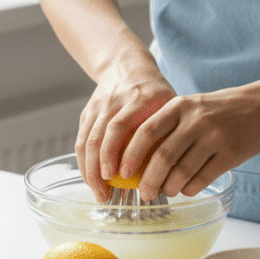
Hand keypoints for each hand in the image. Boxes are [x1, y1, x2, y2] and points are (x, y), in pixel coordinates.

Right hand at [76, 58, 175, 202]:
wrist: (126, 64)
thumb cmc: (154, 91)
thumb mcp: (169, 102)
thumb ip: (173, 129)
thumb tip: (178, 168)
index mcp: (140, 98)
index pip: (122, 126)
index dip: (120, 152)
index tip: (124, 176)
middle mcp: (115, 101)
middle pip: (101, 136)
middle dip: (100, 168)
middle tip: (107, 194)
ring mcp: (99, 106)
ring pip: (87, 140)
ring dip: (89, 169)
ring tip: (98, 192)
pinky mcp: (88, 111)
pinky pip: (81, 139)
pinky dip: (83, 162)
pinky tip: (91, 179)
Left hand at [118, 82, 259, 200]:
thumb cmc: (219, 110)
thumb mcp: (191, 106)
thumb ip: (167, 125)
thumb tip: (137, 159)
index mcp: (180, 106)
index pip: (147, 131)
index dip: (131, 154)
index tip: (122, 172)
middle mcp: (196, 120)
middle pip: (163, 157)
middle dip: (149, 180)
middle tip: (144, 192)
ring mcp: (215, 137)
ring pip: (182, 172)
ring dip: (170, 188)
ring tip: (167, 190)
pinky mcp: (231, 154)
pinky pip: (202, 179)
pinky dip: (190, 189)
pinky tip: (187, 188)